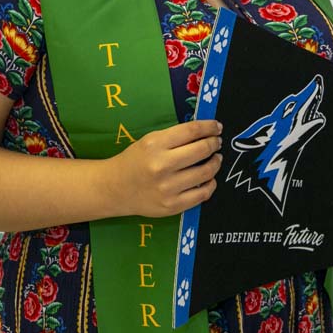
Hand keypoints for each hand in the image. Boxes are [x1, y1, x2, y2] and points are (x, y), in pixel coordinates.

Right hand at [103, 120, 222, 217]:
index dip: (209, 127)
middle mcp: (162, 166)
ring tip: (215, 159)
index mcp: (156, 144)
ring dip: (216, 163)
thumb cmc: (135, 161)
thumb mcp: (150, 141)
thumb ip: (175, 136)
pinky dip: (211, 184)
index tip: (217, 127)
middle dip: (214, 143)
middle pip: (202, 150)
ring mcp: (168, 188)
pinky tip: (209, 179)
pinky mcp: (172, 206)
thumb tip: (205, 131)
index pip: (192, 131)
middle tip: (217, 142)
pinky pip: (202, 194)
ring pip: (206, 173)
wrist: (115, 188)